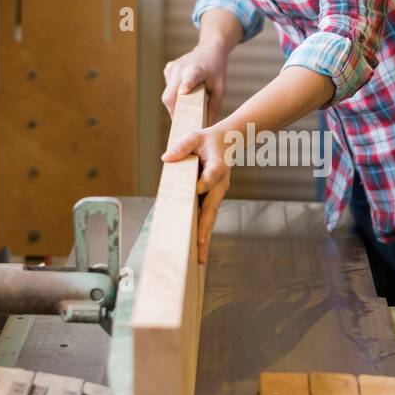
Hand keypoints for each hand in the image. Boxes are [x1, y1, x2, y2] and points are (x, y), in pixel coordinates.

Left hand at [161, 124, 229, 264]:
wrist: (228, 142)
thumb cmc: (208, 139)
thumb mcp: (194, 136)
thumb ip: (182, 147)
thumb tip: (166, 158)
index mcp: (217, 166)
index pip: (211, 177)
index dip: (204, 184)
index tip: (197, 190)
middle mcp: (220, 184)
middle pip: (212, 208)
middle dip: (205, 228)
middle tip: (200, 247)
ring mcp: (218, 193)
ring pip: (211, 217)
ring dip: (205, 237)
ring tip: (199, 258)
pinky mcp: (214, 198)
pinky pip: (209, 217)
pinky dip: (204, 232)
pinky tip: (198, 248)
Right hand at [162, 43, 227, 126]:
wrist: (209, 50)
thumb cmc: (216, 71)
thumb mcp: (220, 88)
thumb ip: (214, 107)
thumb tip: (207, 127)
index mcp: (196, 70)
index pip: (190, 78)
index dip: (185, 86)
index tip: (183, 91)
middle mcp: (181, 68)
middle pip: (170, 95)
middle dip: (174, 111)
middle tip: (182, 121)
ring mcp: (172, 68)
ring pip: (167, 94)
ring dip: (176, 103)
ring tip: (188, 100)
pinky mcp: (168, 69)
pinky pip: (168, 88)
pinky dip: (175, 94)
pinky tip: (185, 89)